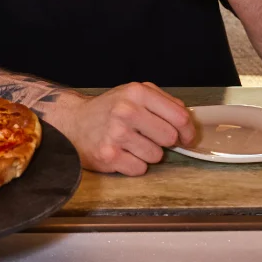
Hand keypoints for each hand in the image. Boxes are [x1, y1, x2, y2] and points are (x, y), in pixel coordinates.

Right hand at [48, 82, 194, 174]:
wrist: (73, 121)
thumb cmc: (108, 109)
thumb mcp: (133, 94)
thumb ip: (162, 101)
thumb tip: (187, 120)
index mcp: (136, 93)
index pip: (179, 117)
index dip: (188, 131)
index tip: (185, 137)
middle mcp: (125, 111)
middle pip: (170, 138)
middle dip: (164, 141)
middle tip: (149, 137)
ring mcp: (116, 134)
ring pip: (156, 156)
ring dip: (147, 153)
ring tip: (130, 143)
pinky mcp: (109, 155)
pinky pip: (140, 169)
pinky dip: (133, 164)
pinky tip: (121, 153)